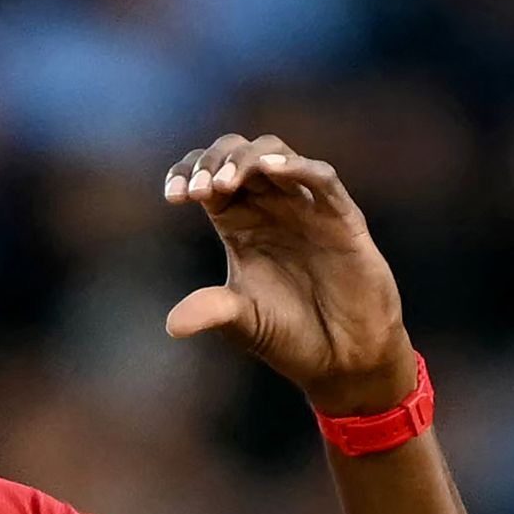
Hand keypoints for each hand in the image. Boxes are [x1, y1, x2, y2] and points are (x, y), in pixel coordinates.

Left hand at [163, 134, 415, 415]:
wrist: (342, 358)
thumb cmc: (290, 334)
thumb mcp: (241, 323)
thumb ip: (211, 312)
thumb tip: (172, 325)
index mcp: (239, 223)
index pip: (208, 178)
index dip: (188, 174)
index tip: (173, 198)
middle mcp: (270, 208)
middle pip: (238, 155)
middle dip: (213, 161)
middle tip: (196, 190)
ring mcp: (306, 209)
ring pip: (276, 155)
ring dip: (247, 159)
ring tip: (222, 182)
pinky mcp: (341, 220)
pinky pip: (322, 179)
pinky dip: (297, 167)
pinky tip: (271, 168)